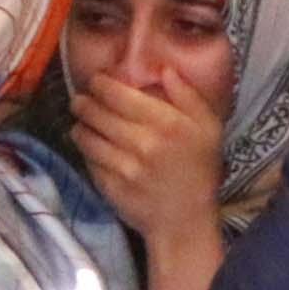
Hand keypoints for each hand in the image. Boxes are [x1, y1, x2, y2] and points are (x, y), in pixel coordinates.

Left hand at [73, 70, 229, 289]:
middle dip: (84, 102)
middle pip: (97, 112)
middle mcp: (143, 143)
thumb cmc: (199, 169)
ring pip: (86, 135)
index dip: (101, 83)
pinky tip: (88, 143)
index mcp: (167, 123)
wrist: (184, 220)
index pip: (119, 94)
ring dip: (80, 124)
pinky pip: (87, 159)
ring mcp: (123, 167)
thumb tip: (164, 69)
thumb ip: (189, 96)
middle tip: (81, 99)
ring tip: (81, 120)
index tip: (97, 80)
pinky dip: (84, 149)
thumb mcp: (208, 127)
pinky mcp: (109, 186)